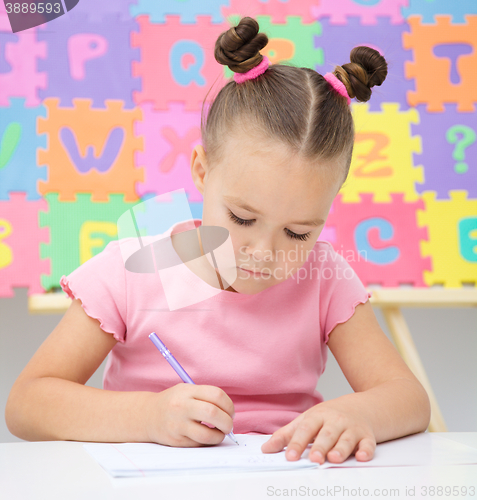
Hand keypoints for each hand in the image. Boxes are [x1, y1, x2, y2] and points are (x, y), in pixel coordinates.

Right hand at [145, 383, 234, 446]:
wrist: (148, 415)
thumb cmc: (173, 402)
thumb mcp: (186, 391)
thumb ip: (206, 397)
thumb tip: (229, 412)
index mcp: (187, 391)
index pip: (216, 395)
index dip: (229, 405)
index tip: (230, 412)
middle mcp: (182, 406)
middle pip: (213, 413)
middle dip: (227, 422)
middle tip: (229, 425)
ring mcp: (178, 424)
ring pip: (207, 434)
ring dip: (219, 436)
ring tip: (220, 433)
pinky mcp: (176, 440)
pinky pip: (199, 444)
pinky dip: (208, 442)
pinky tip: (207, 436)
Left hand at [261, 400, 375, 463]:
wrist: (360, 406)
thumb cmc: (328, 416)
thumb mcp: (307, 420)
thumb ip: (286, 435)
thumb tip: (266, 449)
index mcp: (317, 416)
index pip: (305, 429)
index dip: (297, 443)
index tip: (290, 456)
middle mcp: (335, 421)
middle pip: (326, 434)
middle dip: (320, 447)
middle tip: (313, 459)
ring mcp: (351, 428)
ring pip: (346, 439)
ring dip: (341, 448)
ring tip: (333, 458)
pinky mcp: (367, 436)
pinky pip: (368, 443)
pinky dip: (366, 450)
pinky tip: (363, 456)